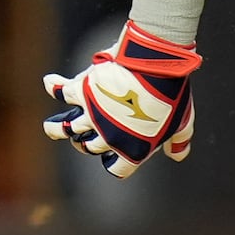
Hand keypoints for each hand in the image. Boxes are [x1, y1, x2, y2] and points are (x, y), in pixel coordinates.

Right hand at [42, 21, 198, 177]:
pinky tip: (51, 81)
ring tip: (54, 126)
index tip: (111, 155)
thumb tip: (178, 155)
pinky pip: (60, 92)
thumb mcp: (183, 122)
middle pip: (88, 148)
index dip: (114, 162)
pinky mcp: (82, 91)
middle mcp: (106, 138)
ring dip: (58, 128)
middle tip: (86, 134)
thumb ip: (179, 141)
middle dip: (86, 143)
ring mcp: (91, 115)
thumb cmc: (172, 96)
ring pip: (64, 129)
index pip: (116, 168)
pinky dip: (54, 86)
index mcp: (131, 151)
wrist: (157, 66)